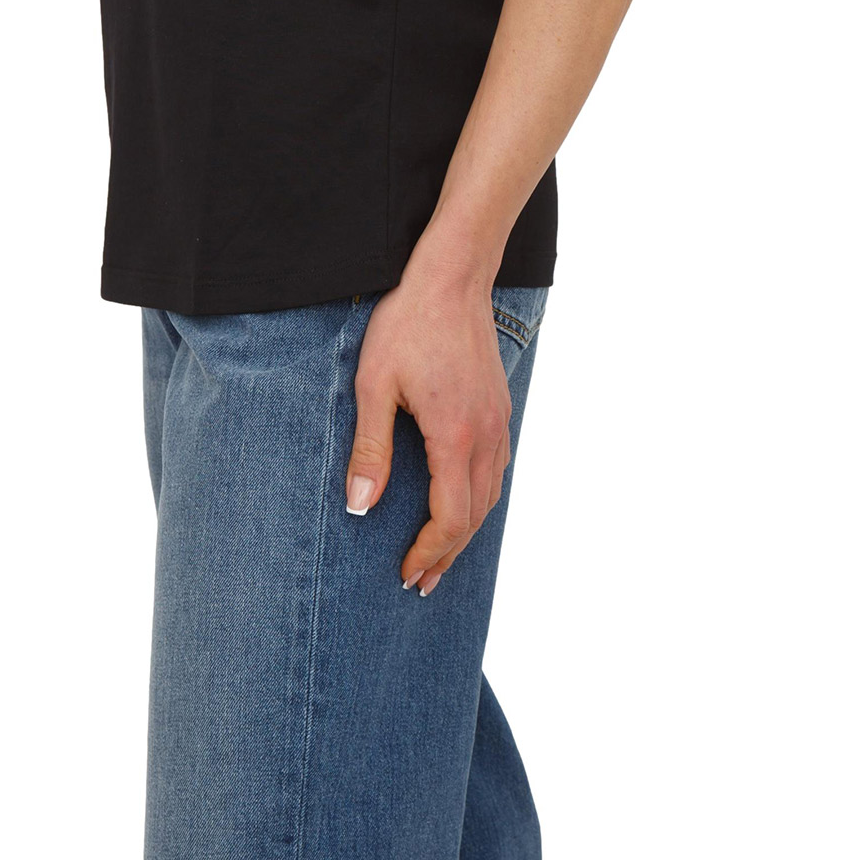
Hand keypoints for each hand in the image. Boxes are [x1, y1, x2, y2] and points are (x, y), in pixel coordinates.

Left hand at [346, 242, 512, 595]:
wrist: (453, 276)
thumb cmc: (407, 324)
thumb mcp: (374, 385)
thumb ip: (370, 449)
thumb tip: (360, 507)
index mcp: (455, 436)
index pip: (451, 517)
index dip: (429, 552)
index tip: (407, 574)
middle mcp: (486, 435)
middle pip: (475, 515)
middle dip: (448, 554)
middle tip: (422, 582)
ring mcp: (498, 420)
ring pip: (491, 494)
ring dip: (466, 530)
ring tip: (440, 555)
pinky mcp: (498, 406)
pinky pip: (497, 469)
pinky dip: (480, 499)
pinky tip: (463, 502)